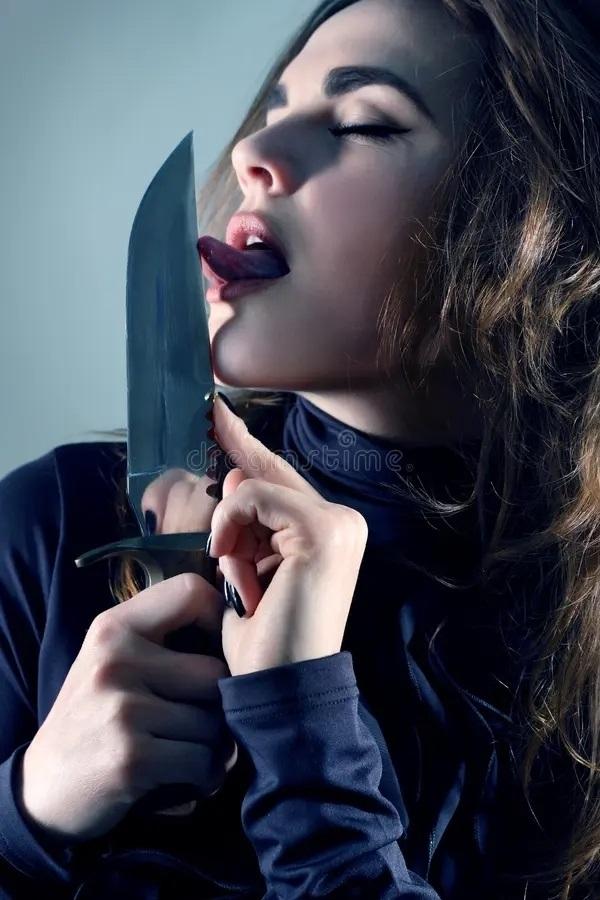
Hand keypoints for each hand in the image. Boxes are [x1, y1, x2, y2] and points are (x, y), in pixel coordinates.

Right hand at [21, 573, 236, 842]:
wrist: (44, 790)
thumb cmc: (94, 719)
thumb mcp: (111, 662)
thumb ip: (160, 638)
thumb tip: (236, 625)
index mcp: (113, 628)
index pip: (191, 591)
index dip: (219, 619)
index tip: (215, 650)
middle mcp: (116, 660)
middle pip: (215, 671)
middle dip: (217, 705)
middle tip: (201, 723)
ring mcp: (122, 709)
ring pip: (213, 722)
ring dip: (211, 746)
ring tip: (186, 751)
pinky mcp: (131, 757)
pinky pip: (202, 761)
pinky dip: (203, 775)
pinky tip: (185, 778)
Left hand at [208, 395, 368, 676]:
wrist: (283, 688)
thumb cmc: (264, 639)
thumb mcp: (246, 570)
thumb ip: (246, 522)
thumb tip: (234, 477)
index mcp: (330, 531)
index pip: (279, 477)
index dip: (245, 445)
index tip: (217, 410)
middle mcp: (343, 521)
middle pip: (267, 473)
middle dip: (231, 465)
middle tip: (207, 422)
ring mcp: (338, 522)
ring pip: (255, 486)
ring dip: (230, 530)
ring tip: (241, 580)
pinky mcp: (324, 529)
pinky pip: (253, 497)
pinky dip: (231, 527)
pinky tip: (236, 566)